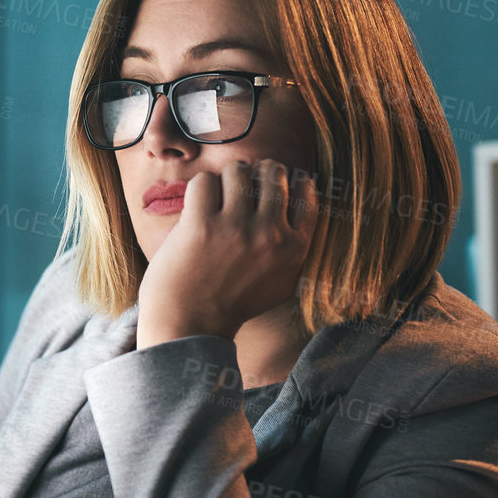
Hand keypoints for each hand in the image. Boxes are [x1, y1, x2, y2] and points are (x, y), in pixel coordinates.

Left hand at [134, 159, 316, 347]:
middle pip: (272, 171)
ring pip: (237, 170)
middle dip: (256, 172)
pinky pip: (204, 181)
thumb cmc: (232, 305)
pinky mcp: (200, 226)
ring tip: (217, 196)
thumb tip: (306, 199)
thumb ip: (295, 247)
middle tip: (240, 185)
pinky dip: (200, 189)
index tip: (272, 183)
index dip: (289, 179)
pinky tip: (197, 207)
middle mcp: (270, 235)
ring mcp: (235, 228)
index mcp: (294, 248)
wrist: (191, 327)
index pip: (306, 192)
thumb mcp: (282, 283)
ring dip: (225, 179)